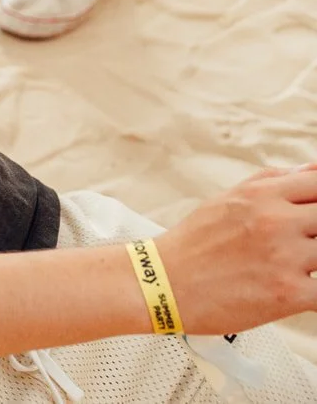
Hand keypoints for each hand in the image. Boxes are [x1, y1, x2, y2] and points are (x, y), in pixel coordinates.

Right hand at [158, 165, 316, 335]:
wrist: (162, 284)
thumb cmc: (194, 244)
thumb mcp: (227, 199)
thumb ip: (272, 182)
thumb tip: (311, 170)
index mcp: (262, 195)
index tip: (314, 211)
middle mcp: (276, 221)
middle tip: (305, 240)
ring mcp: (285, 257)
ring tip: (300, 265)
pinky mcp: (289, 294)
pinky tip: (304, 289)